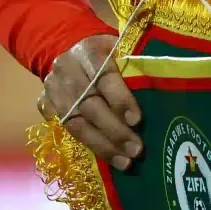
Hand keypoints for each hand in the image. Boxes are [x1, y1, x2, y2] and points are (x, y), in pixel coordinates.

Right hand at [38, 34, 143, 170]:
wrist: (67, 47)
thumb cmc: (105, 52)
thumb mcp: (119, 47)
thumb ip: (135, 63)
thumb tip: (165, 85)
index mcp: (88, 51)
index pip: (103, 76)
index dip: (120, 99)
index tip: (137, 120)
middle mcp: (66, 69)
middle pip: (89, 105)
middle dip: (114, 130)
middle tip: (136, 149)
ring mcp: (52, 89)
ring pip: (75, 122)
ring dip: (102, 146)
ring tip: (125, 162)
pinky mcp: (45, 104)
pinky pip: (65, 130)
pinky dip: (88, 146)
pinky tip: (108, 160)